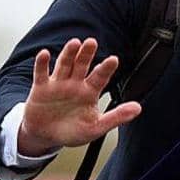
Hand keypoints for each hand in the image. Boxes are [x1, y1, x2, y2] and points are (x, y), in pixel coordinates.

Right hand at [18, 38, 141, 154]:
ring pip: (64, 65)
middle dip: (86, 54)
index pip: (100, 77)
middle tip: (92, 42)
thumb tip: (138, 108)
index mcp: (90, 92)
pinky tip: (45, 54)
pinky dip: (42, 64)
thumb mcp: (96, 127)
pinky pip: (41, 74)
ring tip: (75, 43)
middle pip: (82, 65)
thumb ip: (116, 117)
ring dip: (68, 54)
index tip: (113, 60)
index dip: (106, 69)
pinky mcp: (41, 88)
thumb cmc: (72, 131)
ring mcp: (58, 84)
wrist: (46, 137)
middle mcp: (75, 84)